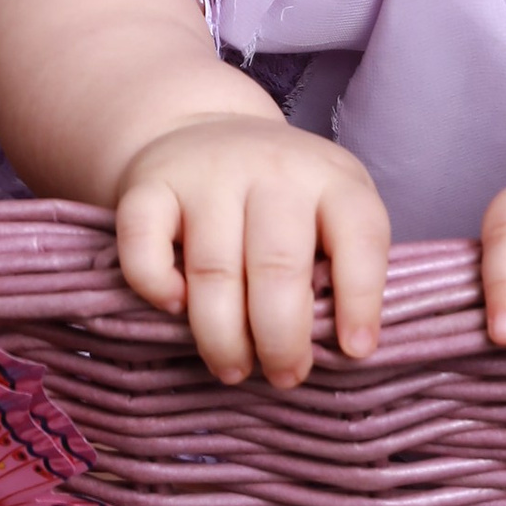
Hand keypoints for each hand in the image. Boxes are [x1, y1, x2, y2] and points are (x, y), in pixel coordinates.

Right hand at [113, 114, 390, 388]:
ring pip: (213, 269)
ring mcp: (207, 174)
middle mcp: (272, 170)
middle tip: (283, 377)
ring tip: (233, 370)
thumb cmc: (281, 198)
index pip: (359, 236)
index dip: (362, 299)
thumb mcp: (329, 211)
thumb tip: (336, 349)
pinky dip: (155, 286)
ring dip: (223, 336)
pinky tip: (173, 308)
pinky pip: (143, 246)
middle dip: (282, 337)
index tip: (354, 351)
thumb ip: (338, 264)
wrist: (205, 127)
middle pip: (279, 265)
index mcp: (332, 179)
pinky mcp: (148, 186)